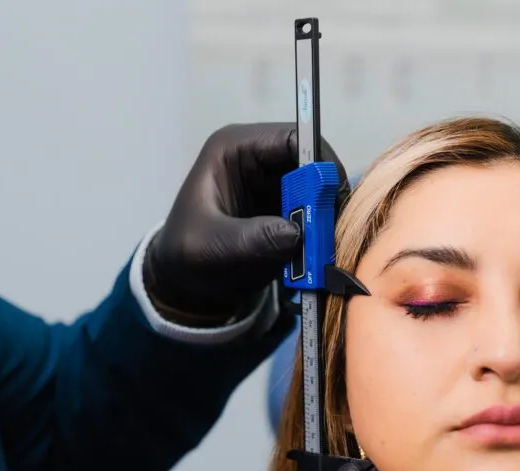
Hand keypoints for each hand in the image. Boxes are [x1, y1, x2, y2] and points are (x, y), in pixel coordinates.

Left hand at [144, 122, 348, 324]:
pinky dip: (321, 229)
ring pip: (318, 188)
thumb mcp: (215, 247)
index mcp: (234, 149)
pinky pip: (314, 210)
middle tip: (333, 228)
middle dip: (326, 194)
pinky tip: (319, 251)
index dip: (318, 162)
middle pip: (312, 162)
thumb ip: (253, 238)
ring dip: (325, 215)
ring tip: (325, 244)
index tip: (333, 197)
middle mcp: (258, 158)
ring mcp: (272, 182)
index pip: (292, 138)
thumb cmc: (188, 256)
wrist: (186, 282)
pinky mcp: (283, 206)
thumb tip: (295, 233)